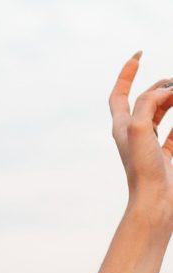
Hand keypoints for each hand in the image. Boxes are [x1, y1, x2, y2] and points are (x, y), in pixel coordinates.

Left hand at [109, 53, 172, 226]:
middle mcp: (133, 136)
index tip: (139, 54)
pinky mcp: (166, 157)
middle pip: (144, 101)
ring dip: (172, 100)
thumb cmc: (142, 170)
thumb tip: (164, 91)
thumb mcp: (139, 128)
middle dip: (160, 86)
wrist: (154, 203)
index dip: (126, 73)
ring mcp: (150, 146)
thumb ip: (147, 102)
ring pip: (161, 114)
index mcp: (122, 128)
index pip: (119, 95)